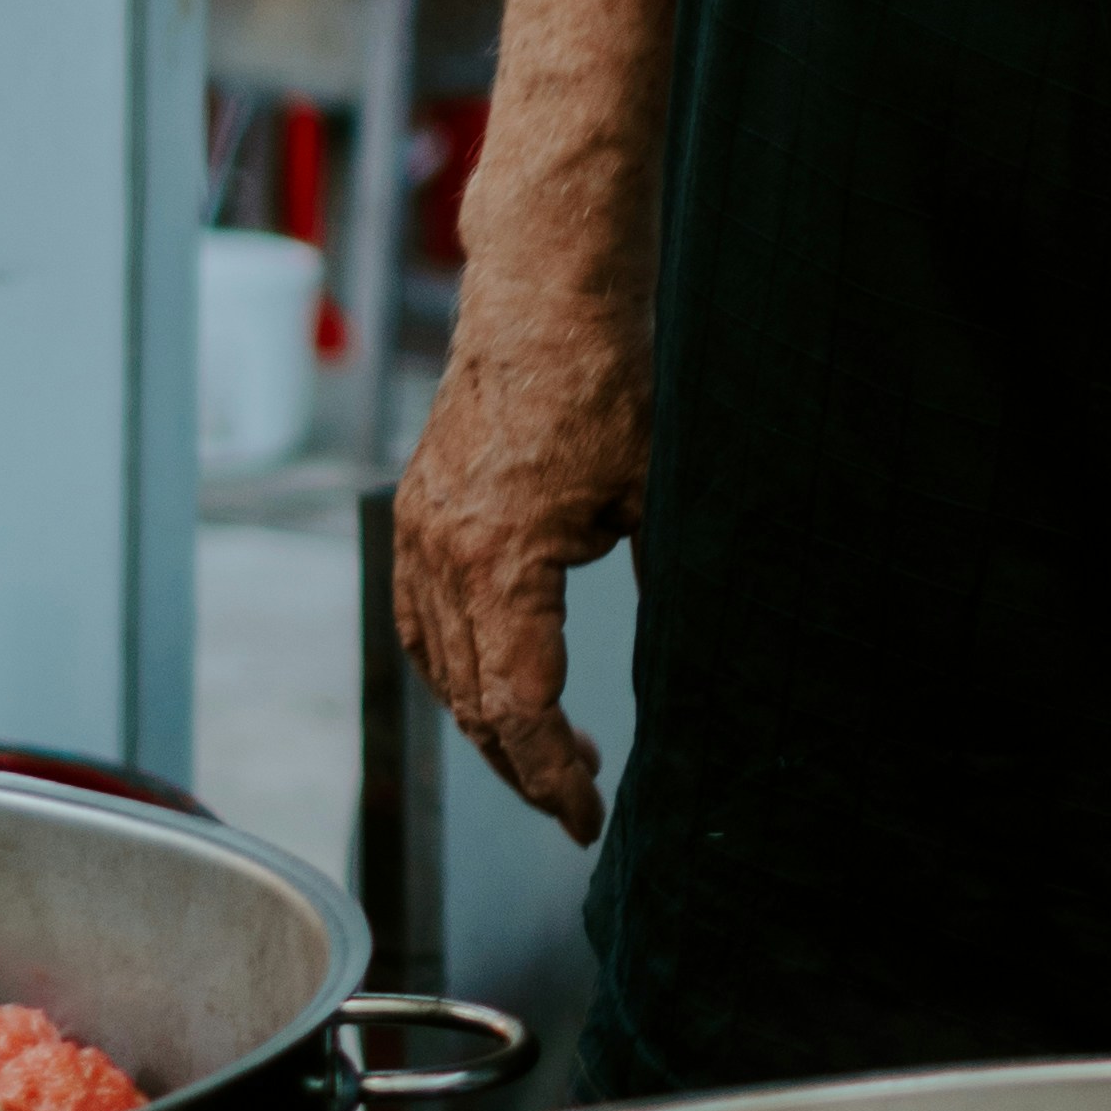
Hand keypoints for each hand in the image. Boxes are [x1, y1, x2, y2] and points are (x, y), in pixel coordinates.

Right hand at [391, 291, 646, 840]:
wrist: (546, 294)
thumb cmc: (608, 383)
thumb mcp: (655, 498)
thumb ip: (663, 588)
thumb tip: (696, 672)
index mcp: (498, 563)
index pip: (516, 709)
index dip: (552, 777)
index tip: (589, 817)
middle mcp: (439, 556)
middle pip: (470, 703)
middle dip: (523, 766)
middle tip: (579, 798)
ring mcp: (417, 533)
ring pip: (438, 668)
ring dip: (488, 721)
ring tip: (553, 749)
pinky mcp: (414, 512)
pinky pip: (419, 620)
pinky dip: (454, 667)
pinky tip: (496, 682)